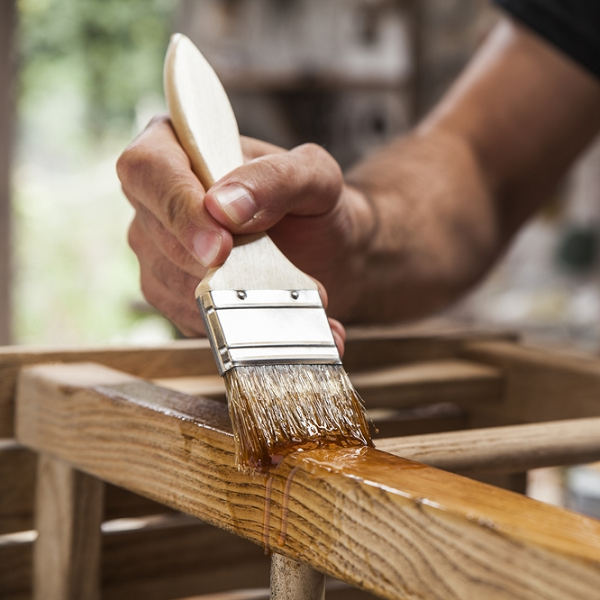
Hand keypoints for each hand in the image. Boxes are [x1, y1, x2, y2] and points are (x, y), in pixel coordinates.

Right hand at [117, 115, 372, 352]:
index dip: (179, 209)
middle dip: (216, 264)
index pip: (149, 169)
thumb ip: (276, 178)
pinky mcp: (169, 291)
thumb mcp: (314, 178)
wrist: (324, 253)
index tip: (221, 247)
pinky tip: (275, 316)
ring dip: (232, 299)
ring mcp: (157, 248)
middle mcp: (158, 199)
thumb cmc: (314, 207)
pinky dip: (234, 323)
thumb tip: (224, 207)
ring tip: (289, 297)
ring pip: (171, 282)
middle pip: (158, 234)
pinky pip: (186, 315)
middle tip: (276, 277)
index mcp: (180, 147)